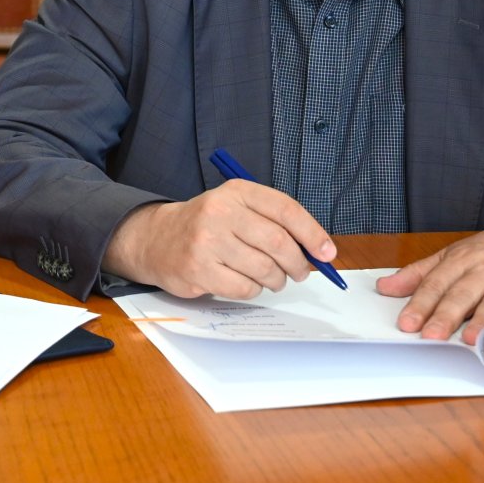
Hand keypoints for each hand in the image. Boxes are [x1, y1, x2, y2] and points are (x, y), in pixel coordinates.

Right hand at [102, 179, 335, 299]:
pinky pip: (245, 288)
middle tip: (299, 272)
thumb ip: (274, 222)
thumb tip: (317, 251)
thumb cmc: (208, 225)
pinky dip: (253, 290)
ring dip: (276, 280)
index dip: (312, 233)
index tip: (327, 252)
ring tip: (270, 278)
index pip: (285, 209)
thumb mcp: (237, 208)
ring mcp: (207, 241)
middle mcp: (220, 212)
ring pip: (264, 270)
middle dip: (298, 264)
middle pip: (278, 243)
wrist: (156, 238)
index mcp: (236, 192)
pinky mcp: (198, 269)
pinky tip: (244, 281)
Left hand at [375, 213, 483, 344]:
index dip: (420, 303)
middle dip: (445, 315)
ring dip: (482, 320)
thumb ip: (420, 273)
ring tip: (469, 339)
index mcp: (461, 259)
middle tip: (431, 336)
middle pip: (462, 293)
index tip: (406, 323)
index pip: (436, 283)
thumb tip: (384, 287)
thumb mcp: (454, 254)